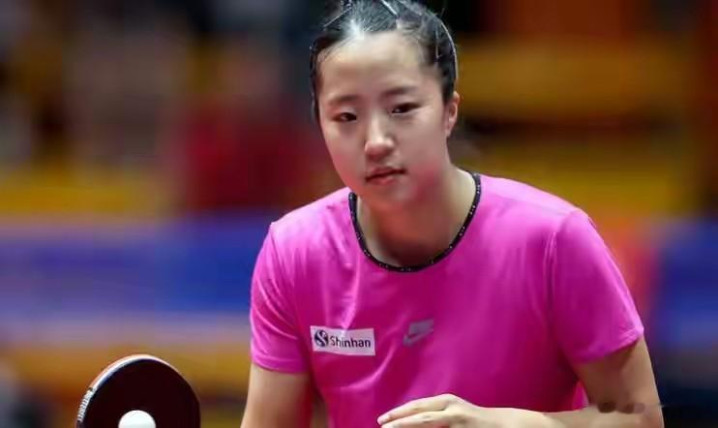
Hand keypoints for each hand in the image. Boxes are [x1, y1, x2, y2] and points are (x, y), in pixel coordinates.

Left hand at [377, 394, 551, 427]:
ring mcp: (458, 421)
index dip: (399, 413)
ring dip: (410, 426)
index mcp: (446, 402)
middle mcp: (451, 409)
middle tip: (382, 427)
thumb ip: (437, 415)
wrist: (506, 424)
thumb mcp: (454, 414)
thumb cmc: (475, 420)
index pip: (417, 407)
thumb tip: (414, 420)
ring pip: (428, 424)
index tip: (383, 420)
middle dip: (399, 422)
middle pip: (419, 415)